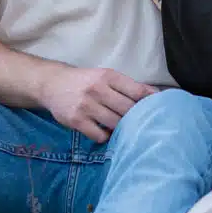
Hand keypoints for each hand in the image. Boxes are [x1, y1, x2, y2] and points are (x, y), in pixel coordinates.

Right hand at [39, 65, 157, 142]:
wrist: (53, 84)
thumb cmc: (85, 81)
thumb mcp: (106, 76)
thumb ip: (129, 86)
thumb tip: (156, 95)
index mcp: (108, 76)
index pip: (137, 91)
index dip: (150, 103)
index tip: (158, 111)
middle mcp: (97, 89)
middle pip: (128, 110)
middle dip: (136, 119)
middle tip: (141, 124)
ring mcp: (86, 106)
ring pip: (115, 124)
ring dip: (122, 129)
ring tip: (123, 129)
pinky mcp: (76, 120)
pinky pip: (100, 135)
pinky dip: (106, 136)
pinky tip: (105, 131)